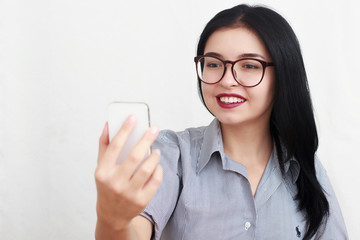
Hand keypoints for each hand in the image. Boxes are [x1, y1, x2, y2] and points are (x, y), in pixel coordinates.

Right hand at [95, 115, 162, 230]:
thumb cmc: (107, 185)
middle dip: (146, 139)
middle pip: (134, 156)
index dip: (124, 130)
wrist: (112, 215)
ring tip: (156, 149)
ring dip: (154, 156)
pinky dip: (158, 170)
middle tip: (154, 128)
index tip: (133, 117)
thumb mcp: (102, 167)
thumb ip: (104, 146)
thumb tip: (108, 125)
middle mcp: (114, 183)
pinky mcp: (141, 201)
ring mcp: (128, 193)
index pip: (114, 147)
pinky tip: (156, 165)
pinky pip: (155, 181)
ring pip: (147, 169)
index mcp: (103, 172)